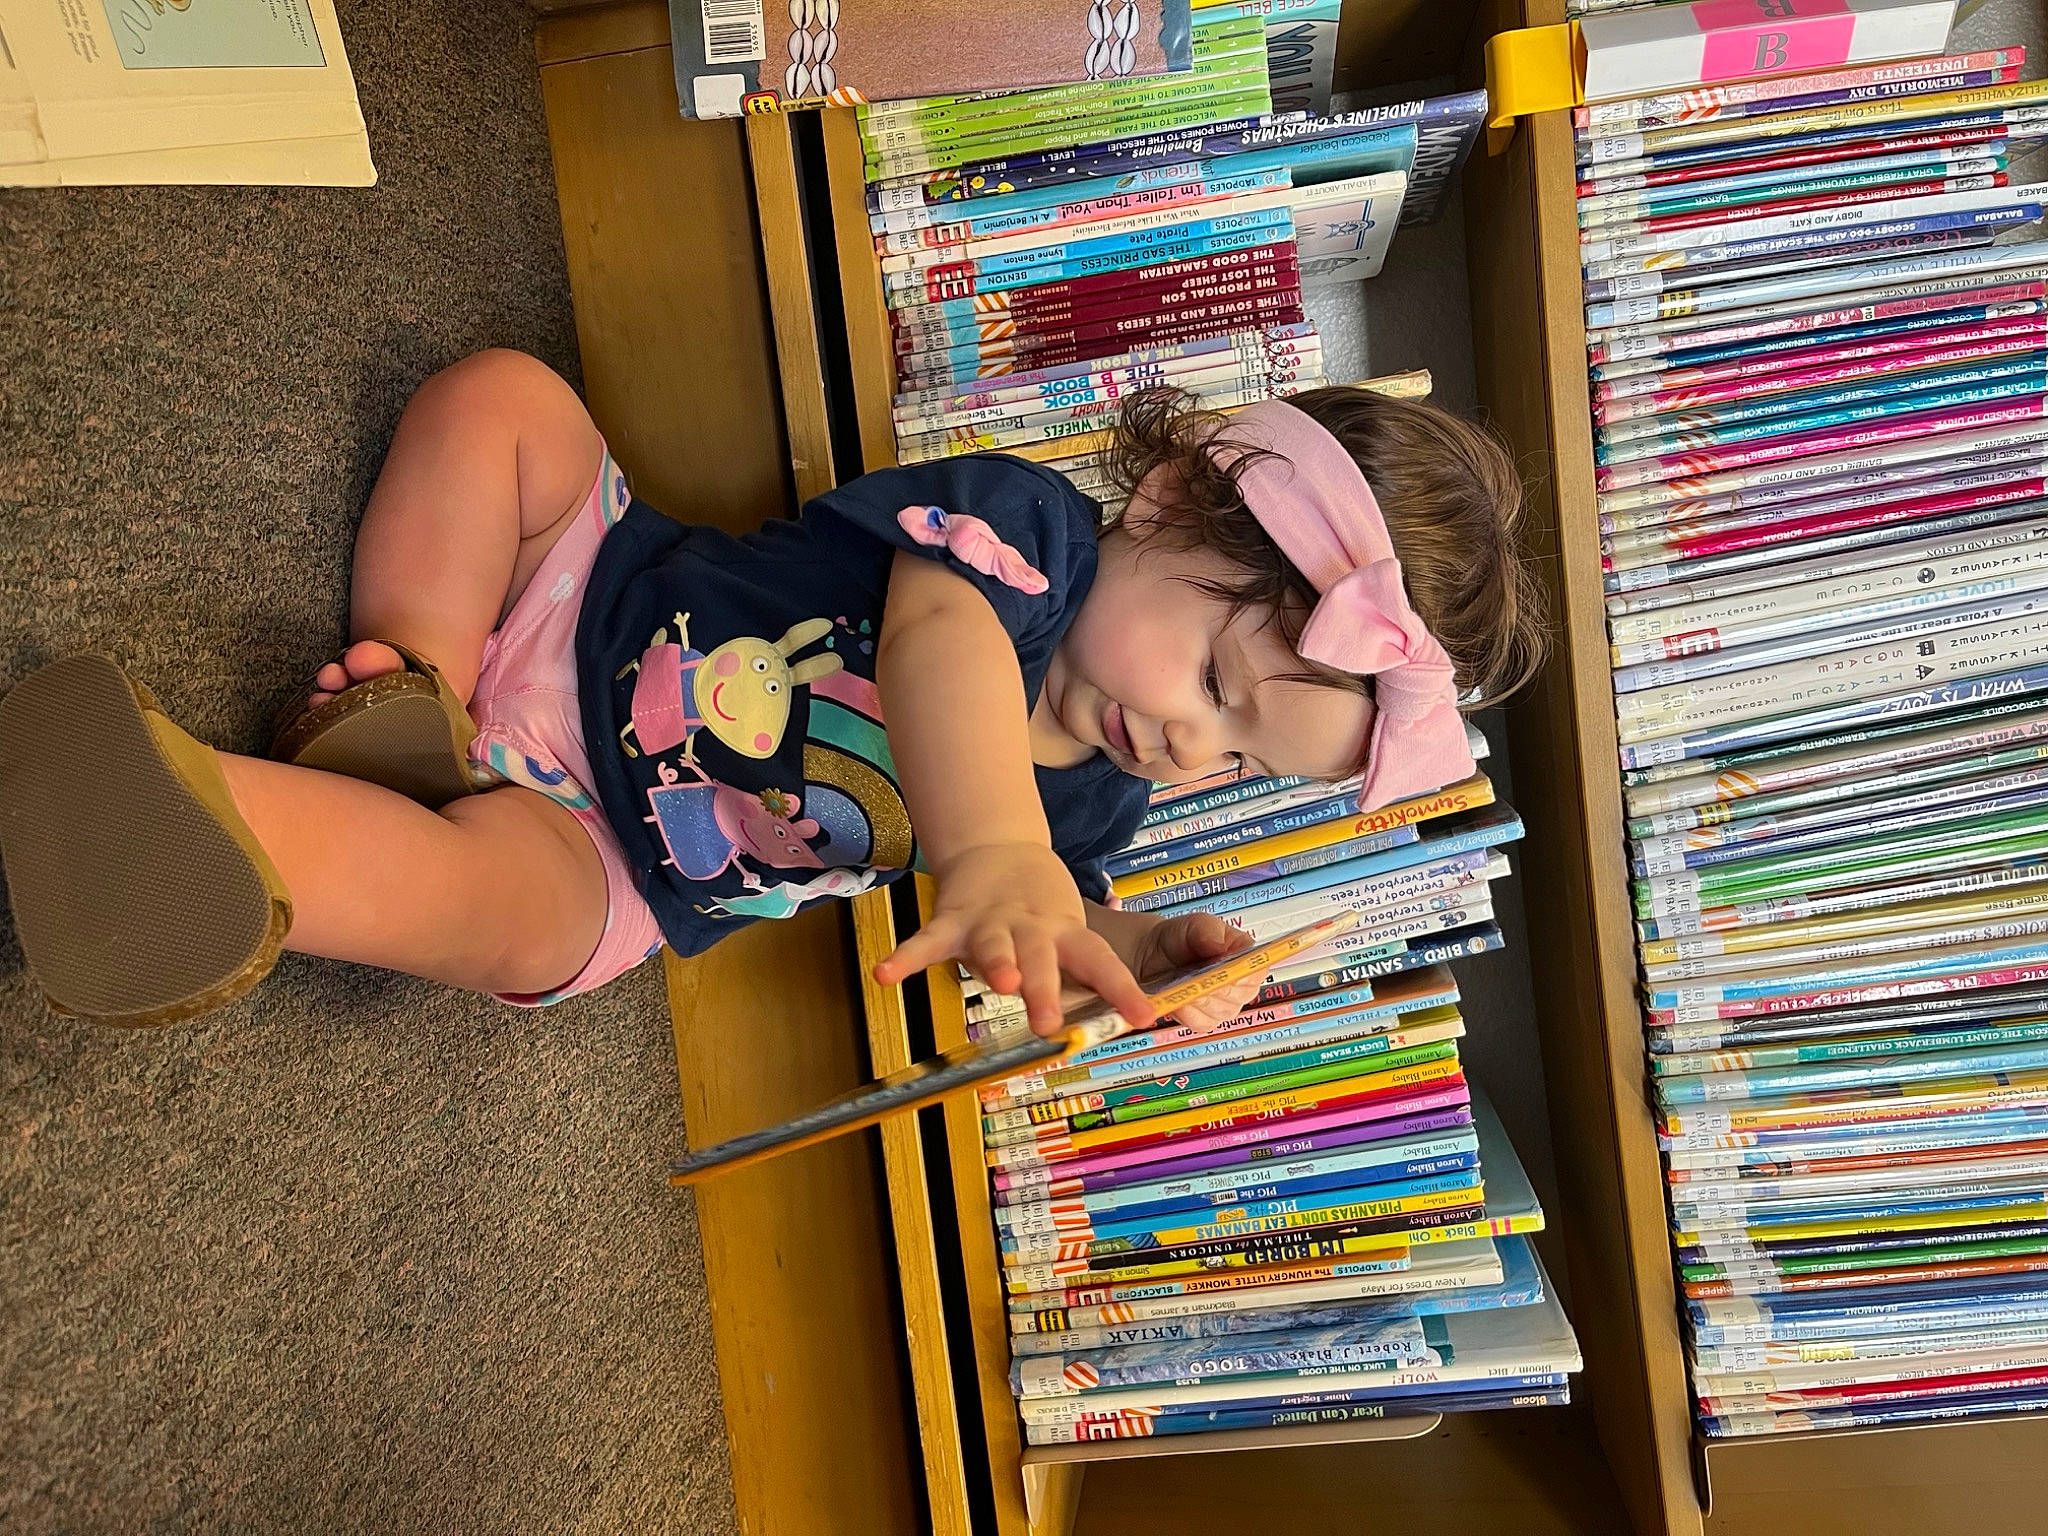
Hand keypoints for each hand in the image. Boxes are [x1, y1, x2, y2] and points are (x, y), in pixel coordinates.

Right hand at [875, 842, 1154, 1037]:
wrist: (998, 848)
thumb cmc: (1039, 910)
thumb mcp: (1066, 934)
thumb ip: (1079, 975)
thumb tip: (1124, 1021)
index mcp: (1065, 936)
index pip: (1101, 963)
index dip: (1123, 989)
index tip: (1146, 1017)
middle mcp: (1031, 930)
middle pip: (1041, 960)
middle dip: (1044, 990)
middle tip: (1050, 1022)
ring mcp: (990, 924)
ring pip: (995, 946)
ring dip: (997, 964)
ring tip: (1000, 983)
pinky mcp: (952, 919)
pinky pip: (926, 941)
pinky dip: (905, 958)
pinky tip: (884, 975)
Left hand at [1120, 911, 1258, 1029]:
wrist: (1153, 954)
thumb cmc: (1181, 939)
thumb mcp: (1194, 924)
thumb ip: (1208, 930)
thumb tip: (1219, 946)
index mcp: (1245, 958)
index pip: (1256, 969)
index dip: (1244, 972)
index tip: (1227, 970)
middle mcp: (1240, 985)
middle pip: (1239, 994)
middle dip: (1219, 987)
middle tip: (1201, 979)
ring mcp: (1224, 1005)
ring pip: (1220, 1010)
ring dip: (1201, 1000)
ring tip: (1185, 988)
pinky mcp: (1204, 1020)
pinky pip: (1202, 1023)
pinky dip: (1189, 1014)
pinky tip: (1179, 1002)